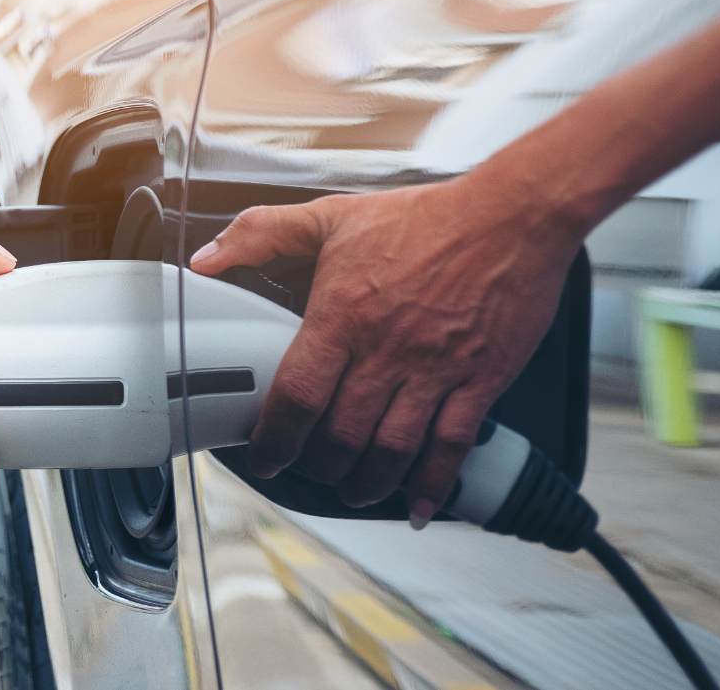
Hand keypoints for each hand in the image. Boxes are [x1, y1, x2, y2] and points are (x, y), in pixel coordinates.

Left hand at [189, 178, 581, 526]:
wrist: (512, 215)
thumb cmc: (427, 218)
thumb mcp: (333, 216)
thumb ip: (262, 234)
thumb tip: (207, 257)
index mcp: (344, 315)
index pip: (297, 394)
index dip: (275, 438)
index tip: (266, 457)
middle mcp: (387, 350)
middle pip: (342, 435)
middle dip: (321, 466)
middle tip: (313, 471)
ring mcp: (435, 370)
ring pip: (392, 450)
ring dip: (368, 483)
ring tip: (355, 489)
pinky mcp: (479, 381)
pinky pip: (451, 446)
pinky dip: (432, 484)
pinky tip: (420, 505)